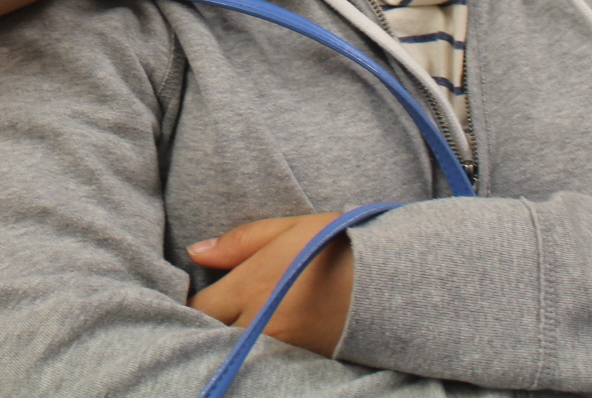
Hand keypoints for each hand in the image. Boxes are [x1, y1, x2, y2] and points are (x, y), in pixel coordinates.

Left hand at [186, 213, 352, 357]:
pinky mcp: (305, 362)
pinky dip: (261, 350)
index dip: (197, 302)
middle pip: (216, 334)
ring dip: (235, 338)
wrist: (395, 281)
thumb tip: (196, 252)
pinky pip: (267, 360)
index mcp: (254, 286)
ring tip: (247, 320)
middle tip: (222, 309)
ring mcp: (285, 348)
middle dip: (214, 323)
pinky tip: (270, 334)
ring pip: (239, 350)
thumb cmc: (341, 244)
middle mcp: (264, 322)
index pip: (202, 308)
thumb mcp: (290, 230)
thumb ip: (239, 243)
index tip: (205, 294)